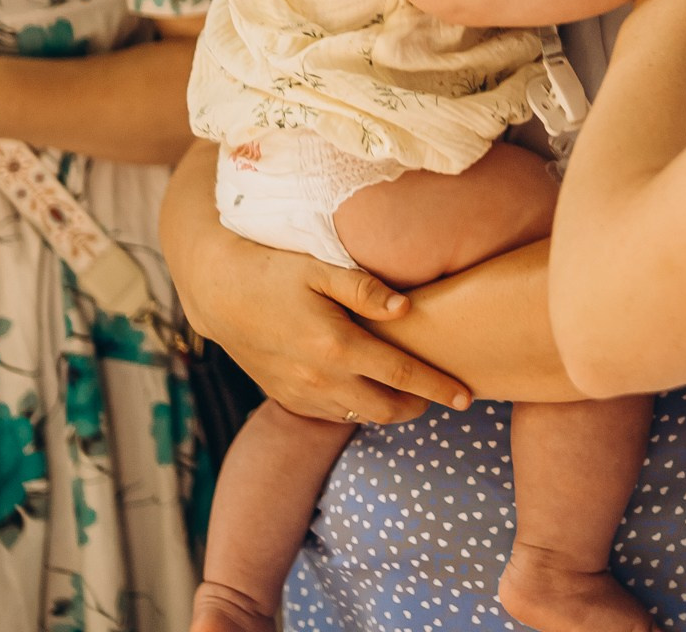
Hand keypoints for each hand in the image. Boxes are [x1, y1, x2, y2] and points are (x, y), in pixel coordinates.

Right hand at [176, 225, 473, 422]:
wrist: (218, 292)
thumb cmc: (274, 270)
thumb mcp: (320, 268)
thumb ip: (365, 288)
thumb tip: (408, 308)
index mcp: (336, 345)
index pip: (401, 375)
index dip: (438, 388)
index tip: (466, 396)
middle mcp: (319, 378)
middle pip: (386, 408)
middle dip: (420, 407)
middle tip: (444, 394)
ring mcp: (301, 394)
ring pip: (360, 416)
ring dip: (390, 410)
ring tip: (411, 393)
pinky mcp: (286, 399)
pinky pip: (333, 416)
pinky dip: (358, 409)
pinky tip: (369, 390)